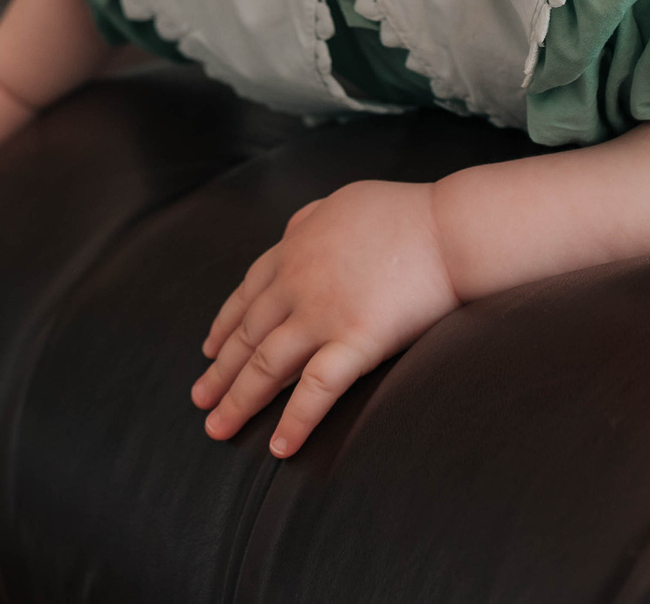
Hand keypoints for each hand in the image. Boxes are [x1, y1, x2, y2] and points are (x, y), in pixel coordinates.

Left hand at [191, 180, 460, 457]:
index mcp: (296, 247)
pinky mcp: (355, 340)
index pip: (247, 293)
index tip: (209, 349)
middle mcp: (299, 282)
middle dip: (219, 371)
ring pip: (267, 365)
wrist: (449, 228)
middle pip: (248, 334)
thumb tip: (291, 232)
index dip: (225, 325)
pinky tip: (279, 447)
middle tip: (199, 400)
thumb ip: (310, 220)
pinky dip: (295, 420)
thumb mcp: (343, 202)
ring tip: (217, 429)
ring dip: (239, 401)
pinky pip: (316, 389)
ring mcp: (324, 313)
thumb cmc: (406, 214)